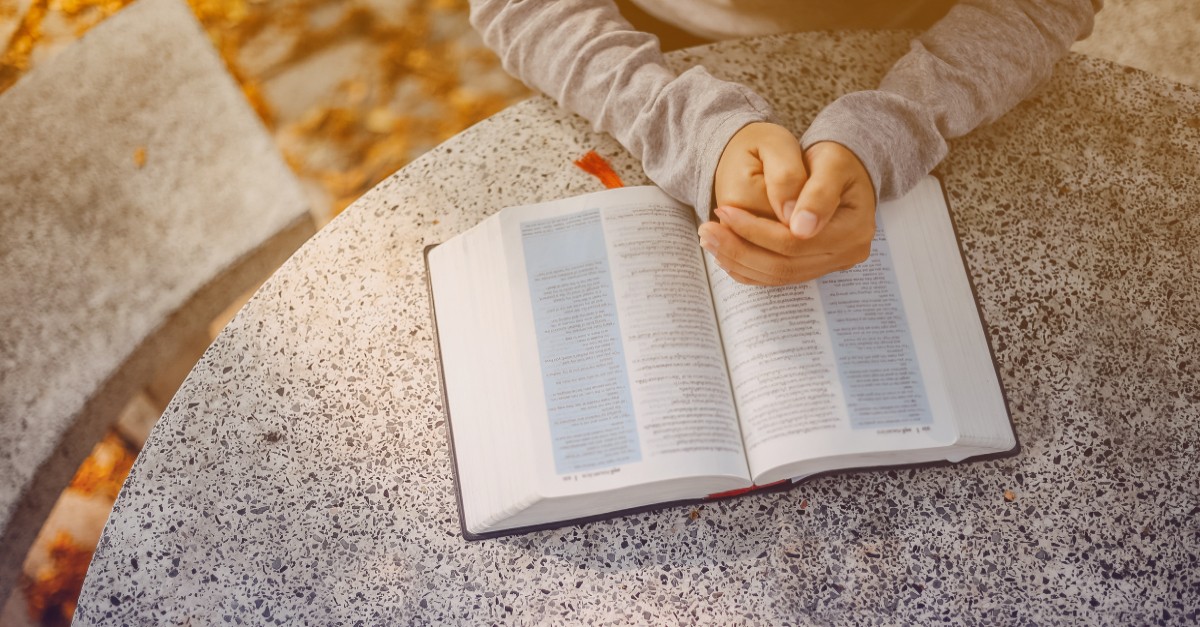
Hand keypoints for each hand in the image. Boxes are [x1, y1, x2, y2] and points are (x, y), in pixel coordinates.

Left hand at [699, 141, 876, 285]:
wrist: (843, 169)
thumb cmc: (836, 160)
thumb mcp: (830, 162)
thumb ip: (817, 192)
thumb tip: (800, 230)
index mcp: (853, 231)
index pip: (794, 242)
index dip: (755, 230)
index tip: (723, 211)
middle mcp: (846, 255)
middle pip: (784, 265)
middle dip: (740, 249)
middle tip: (705, 230)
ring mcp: (830, 265)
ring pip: (777, 276)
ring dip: (738, 261)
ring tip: (708, 240)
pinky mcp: (813, 267)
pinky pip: (776, 277)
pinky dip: (748, 268)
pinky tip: (724, 252)